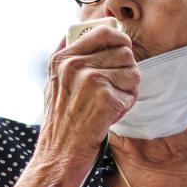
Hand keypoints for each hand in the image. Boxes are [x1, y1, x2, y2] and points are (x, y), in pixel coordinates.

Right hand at [39, 25, 138, 159]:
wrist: (58, 154)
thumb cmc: (60, 122)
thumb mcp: (53, 83)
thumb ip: (68, 57)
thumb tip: (87, 32)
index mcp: (62, 58)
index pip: (104, 32)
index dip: (121, 40)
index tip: (124, 50)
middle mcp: (75, 65)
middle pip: (124, 52)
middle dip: (127, 70)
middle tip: (117, 87)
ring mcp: (90, 80)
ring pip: (133, 72)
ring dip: (128, 90)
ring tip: (112, 103)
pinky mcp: (105, 98)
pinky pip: (131, 94)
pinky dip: (125, 107)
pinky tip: (109, 116)